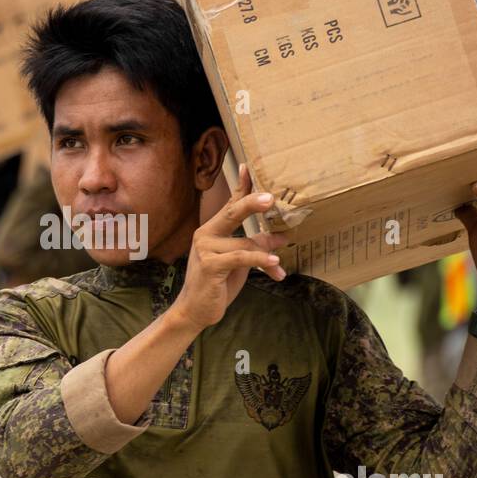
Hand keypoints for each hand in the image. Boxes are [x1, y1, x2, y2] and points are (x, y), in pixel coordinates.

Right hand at [171, 163, 286, 331]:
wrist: (195, 311)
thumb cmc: (217, 284)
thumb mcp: (240, 263)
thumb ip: (255, 247)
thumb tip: (281, 238)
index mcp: (211, 230)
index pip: (229, 204)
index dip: (240, 186)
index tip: (247, 166)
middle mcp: (205, 234)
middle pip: (233, 212)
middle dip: (252, 202)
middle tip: (271, 198)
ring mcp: (205, 249)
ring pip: (245, 242)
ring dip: (267, 255)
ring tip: (279, 265)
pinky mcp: (210, 265)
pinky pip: (241, 257)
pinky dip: (260, 260)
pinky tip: (274, 265)